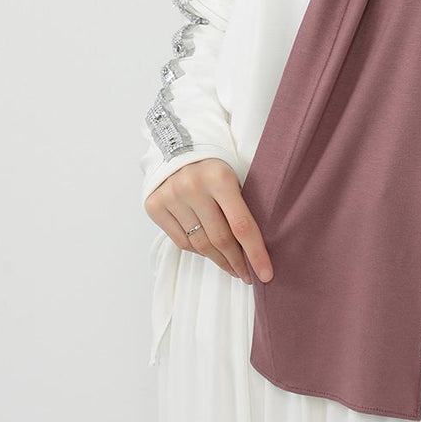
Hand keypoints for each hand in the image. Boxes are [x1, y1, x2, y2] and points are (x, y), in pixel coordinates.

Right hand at [144, 159, 273, 284]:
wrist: (179, 146)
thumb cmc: (215, 166)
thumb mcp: (236, 175)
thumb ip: (244, 205)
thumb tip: (258, 248)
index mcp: (219, 177)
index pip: (241, 225)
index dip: (255, 253)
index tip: (265, 275)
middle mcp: (192, 186)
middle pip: (220, 238)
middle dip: (237, 262)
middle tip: (248, 275)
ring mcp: (171, 196)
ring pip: (200, 244)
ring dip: (219, 260)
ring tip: (231, 267)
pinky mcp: (155, 205)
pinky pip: (181, 241)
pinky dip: (198, 251)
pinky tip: (210, 253)